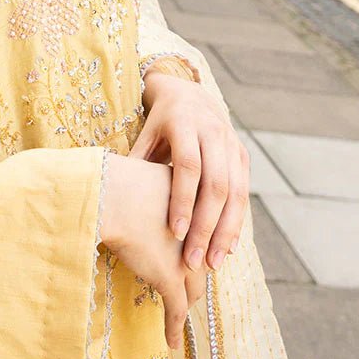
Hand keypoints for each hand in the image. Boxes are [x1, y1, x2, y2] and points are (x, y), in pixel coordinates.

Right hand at [99, 153, 207, 348]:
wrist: (112, 194)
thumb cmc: (116, 180)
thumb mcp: (144, 176)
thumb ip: (150, 183)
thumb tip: (132, 177)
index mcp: (194, 206)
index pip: (201, 230)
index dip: (196, 246)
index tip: (190, 256)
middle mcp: (197, 233)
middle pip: (201, 262)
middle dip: (196, 276)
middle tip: (189, 287)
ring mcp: (186, 258)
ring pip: (192, 289)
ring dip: (187, 302)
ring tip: (181, 315)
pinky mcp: (171, 279)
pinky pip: (176, 310)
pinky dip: (174, 328)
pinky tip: (173, 343)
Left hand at [129, 71, 249, 274]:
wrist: (190, 95)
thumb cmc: (159, 123)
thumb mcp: (145, 135)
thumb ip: (137, 163)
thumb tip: (114, 197)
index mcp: (184, 124)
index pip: (187, 166)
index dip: (183, 200)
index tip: (176, 233)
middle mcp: (213, 132)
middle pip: (215, 184)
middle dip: (206, 226)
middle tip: (194, 261)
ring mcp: (232, 143)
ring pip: (235, 192)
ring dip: (225, 231)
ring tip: (213, 263)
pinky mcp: (242, 155)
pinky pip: (244, 193)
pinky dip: (237, 222)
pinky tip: (227, 248)